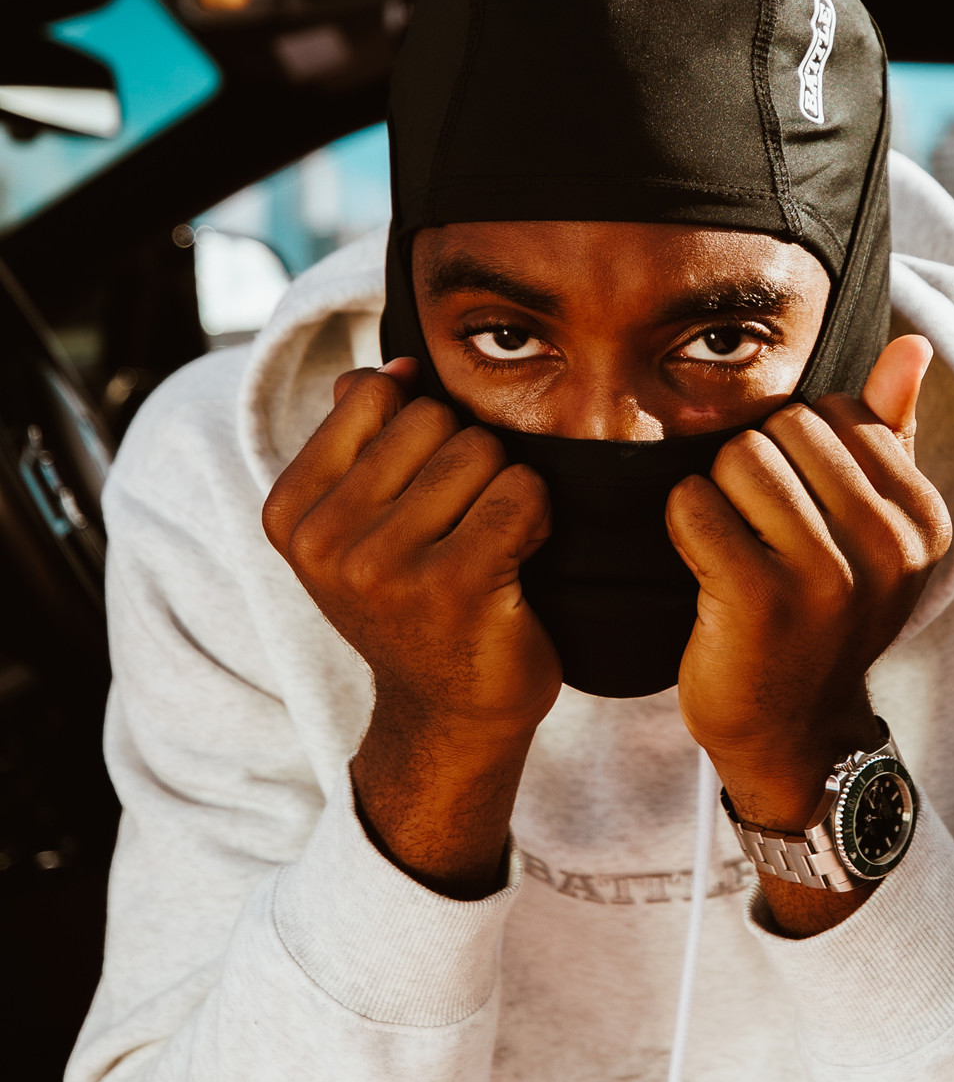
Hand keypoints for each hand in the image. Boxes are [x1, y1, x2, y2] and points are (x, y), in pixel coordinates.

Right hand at [262, 359, 559, 894]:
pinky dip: (535, 518)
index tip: (423, 490)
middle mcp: (325, 539)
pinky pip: (520, 492)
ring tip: (488, 544)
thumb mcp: (362, 526)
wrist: (449, 712)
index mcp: (290, 512)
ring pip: (481, 451)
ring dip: (504, 491)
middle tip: (463, 523)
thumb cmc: (414, 604)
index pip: (374, 395)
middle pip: (433, 419)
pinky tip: (518, 559)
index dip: (421, 428)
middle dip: (467, 459)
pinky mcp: (453, 585)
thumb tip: (382, 369)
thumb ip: (359, 441)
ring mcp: (384, 565)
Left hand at [666, 336, 950, 833]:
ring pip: (738, 458)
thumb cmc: (824, 616)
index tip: (800, 514)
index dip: (796, 452)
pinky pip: (693, 505)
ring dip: (718, 496)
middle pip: (782, 427)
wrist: (795, 731)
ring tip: (736, 549)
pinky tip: (707, 569)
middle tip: (762, 535)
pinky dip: (685, 527)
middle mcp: (887, 546)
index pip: (836, 413)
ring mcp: (826, 576)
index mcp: (920, 518)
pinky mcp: (758, 600)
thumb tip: (910, 346)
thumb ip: (892, 435)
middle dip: (754, 468)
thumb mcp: (875, 534)